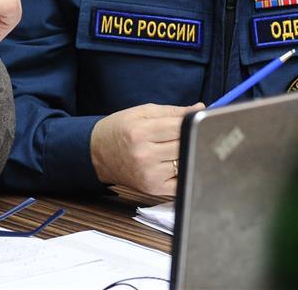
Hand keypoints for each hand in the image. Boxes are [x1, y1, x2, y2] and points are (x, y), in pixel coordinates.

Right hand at [90, 102, 204, 197]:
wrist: (98, 153)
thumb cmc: (119, 129)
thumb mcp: (142, 112)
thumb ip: (172, 111)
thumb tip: (199, 109)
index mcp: (140, 132)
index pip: (180, 127)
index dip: (191, 122)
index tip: (196, 120)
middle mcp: (144, 155)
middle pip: (184, 145)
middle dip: (189, 137)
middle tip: (188, 132)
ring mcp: (149, 175)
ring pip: (185, 161)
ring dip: (186, 153)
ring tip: (177, 146)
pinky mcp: (153, 189)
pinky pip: (181, 181)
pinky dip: (184, 170)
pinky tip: (176, 162)